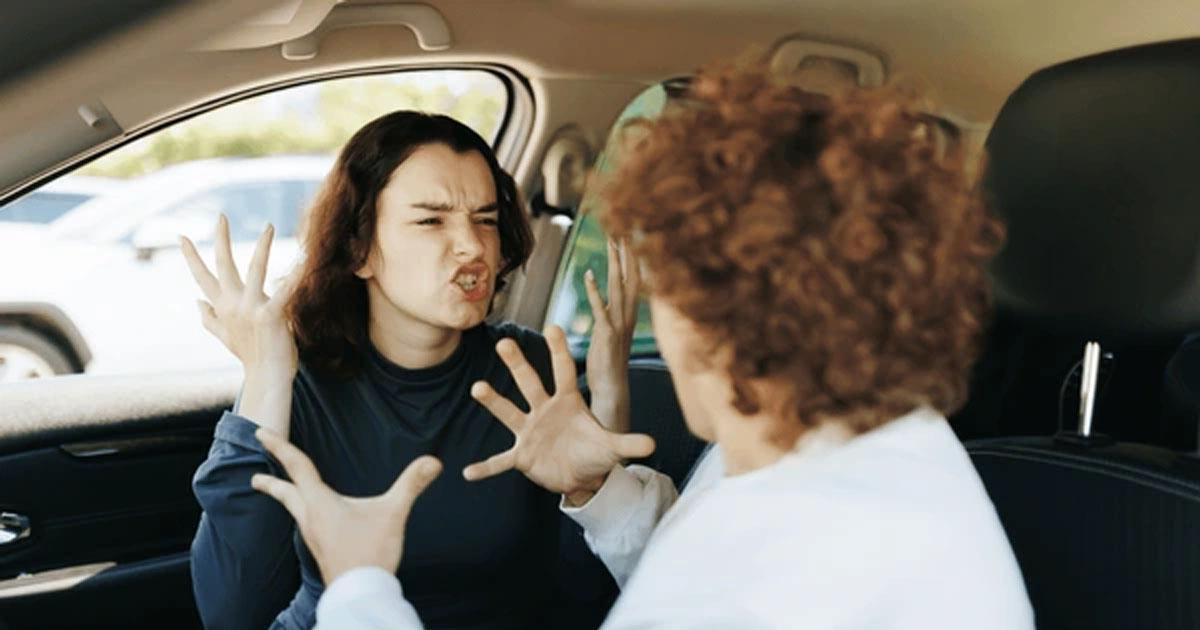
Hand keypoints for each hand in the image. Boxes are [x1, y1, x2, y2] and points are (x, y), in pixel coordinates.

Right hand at [181, 215, 298, 379]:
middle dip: (221, 240)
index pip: (203, 278)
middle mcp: (233, 305)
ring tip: (269, 227)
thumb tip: (195, 302)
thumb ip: (209, 318)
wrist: (266, 377)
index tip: (182, 236)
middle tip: (221, 216)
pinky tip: (304, 263)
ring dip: (261, 247)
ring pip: (254, 270)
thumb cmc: (250, 355)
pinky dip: (292, 278)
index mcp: (222, 307)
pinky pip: (283, 293)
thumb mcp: (224, 336)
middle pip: (223, 266)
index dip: (192, 257)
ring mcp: (250, 309)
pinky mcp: (270, 316)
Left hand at [250, 428, 441, 584]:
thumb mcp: (392, 514)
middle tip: (254, 478)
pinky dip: (302, 513)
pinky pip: (306, 524)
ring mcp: (314, 535)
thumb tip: (433, 461)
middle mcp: (310, 517)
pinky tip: (314, 521)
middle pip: (286, 492)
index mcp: (320, 502)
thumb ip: (411, 484)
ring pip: (294, 510)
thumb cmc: (371, 553)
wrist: (360, 593)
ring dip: (285, 498)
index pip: (297, 467)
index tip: (260, 433)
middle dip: (270, 482)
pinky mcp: (322, 549)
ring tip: (283, 494)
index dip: (279, 446)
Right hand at [464, 326, 654, 504]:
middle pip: (530, 382)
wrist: (581, 475)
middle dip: (518, 364)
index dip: (560, 351)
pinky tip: (468, 472)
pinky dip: (486, 468)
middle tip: (504, 342)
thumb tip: (653, 444)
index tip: (554, 326)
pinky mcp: (521, 456)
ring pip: (509, 412)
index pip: (564, 371)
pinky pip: (500, 462)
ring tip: (478, 388)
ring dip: (493, 401)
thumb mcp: (612, 447)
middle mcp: (544, 410)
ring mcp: (529, 431)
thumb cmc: (595, 452)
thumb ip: (629, 443)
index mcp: (568, 401)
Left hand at [585, 240, 641, 432]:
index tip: (627, 236)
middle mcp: (628, 317)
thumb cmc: (608, 367)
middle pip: (631, 278)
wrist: (612, 393)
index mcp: (629, 316)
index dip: (631, 258)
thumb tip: (603, 303)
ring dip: (615, 263)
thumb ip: (609, 317)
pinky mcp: (607, 336)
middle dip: (627, 253)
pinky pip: (601, 309)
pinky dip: (595, 292)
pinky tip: (588, 274)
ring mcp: (619, 326)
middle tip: (622, 228)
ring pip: (620, 288)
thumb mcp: (610, 336)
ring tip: (612, 241)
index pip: (634, 280)